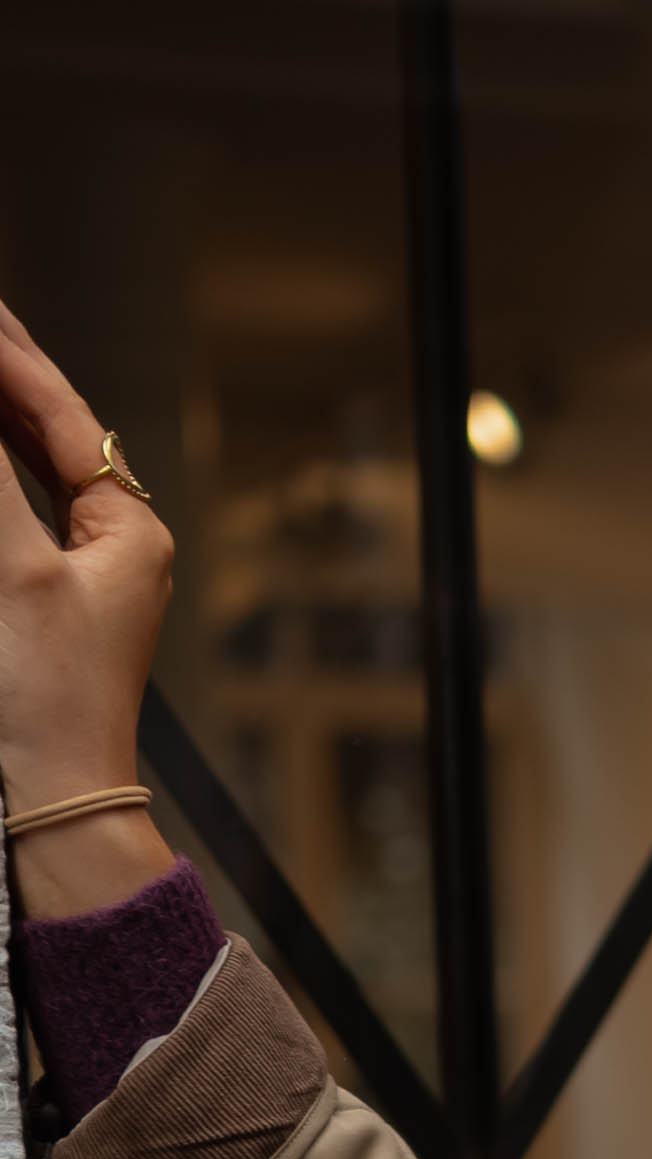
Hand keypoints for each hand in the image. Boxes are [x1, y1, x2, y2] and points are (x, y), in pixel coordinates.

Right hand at [0, 292, 179, 917]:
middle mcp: (117, 544)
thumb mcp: (9, 569)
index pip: (59, 414)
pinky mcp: (46, 601)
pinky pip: (14, 510)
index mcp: (131, 531)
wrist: (52, 800)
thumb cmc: (46, 698)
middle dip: (1, 375)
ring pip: (26, 466)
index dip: (6, 357)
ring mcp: (83, 573)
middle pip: (46, 431)